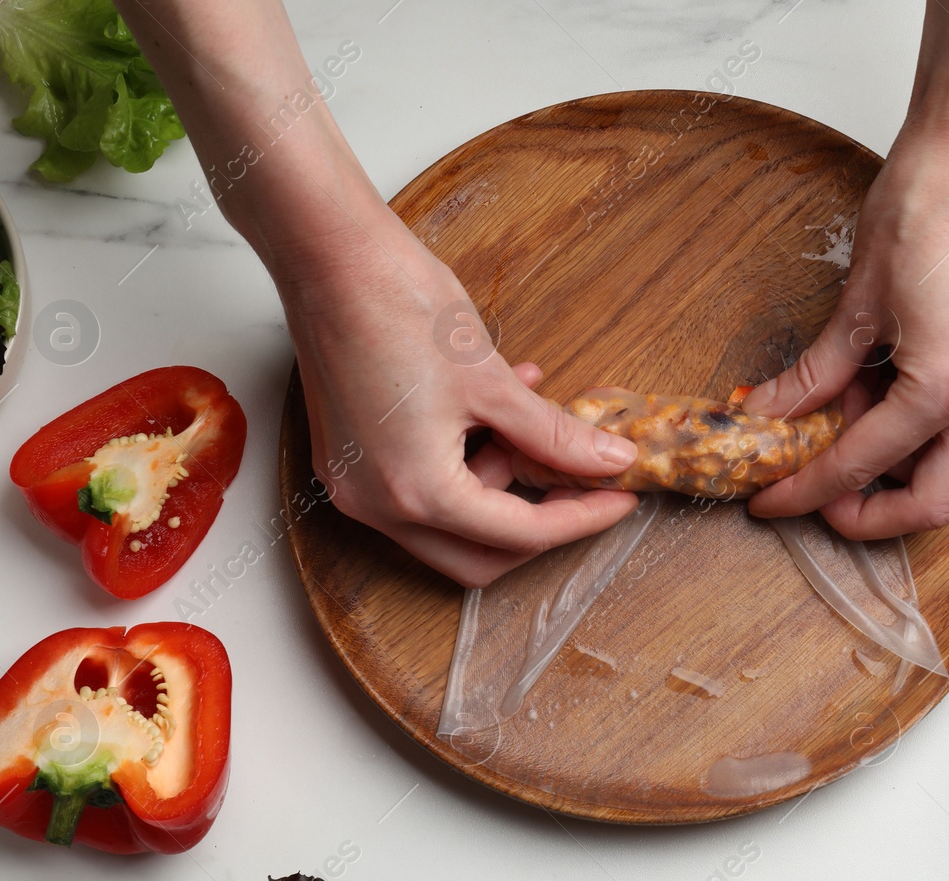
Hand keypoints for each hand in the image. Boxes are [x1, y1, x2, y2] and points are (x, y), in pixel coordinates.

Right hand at [278, 216, 639, 586]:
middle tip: (584, 488)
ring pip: (447, 525)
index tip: (618, 498)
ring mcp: (355, 485)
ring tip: (531, 427)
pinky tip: (493, 414)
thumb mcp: (494, 382)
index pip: (517, 534)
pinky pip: (416, 489)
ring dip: (499, 489)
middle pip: (477, 556)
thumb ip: (555, 435)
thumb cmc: (401, 307)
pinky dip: (462, 467)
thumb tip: (610, 460)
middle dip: (537, 527)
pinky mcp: (347, 460)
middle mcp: (376, 505)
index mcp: (416, 492)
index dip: (580, 518)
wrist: (330, 255)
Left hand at [742, 0, 948, 539]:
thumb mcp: (856, 306)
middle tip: (806, 496)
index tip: (765, 500)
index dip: (804, 491)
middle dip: (864, 514)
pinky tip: (857, 407)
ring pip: (944, 469)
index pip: (861, 466)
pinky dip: (904, 434)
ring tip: (824, 438)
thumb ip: (815, 377)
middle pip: (928, 501)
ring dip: (885, 471)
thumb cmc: (926, 208)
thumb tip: (767, 416)